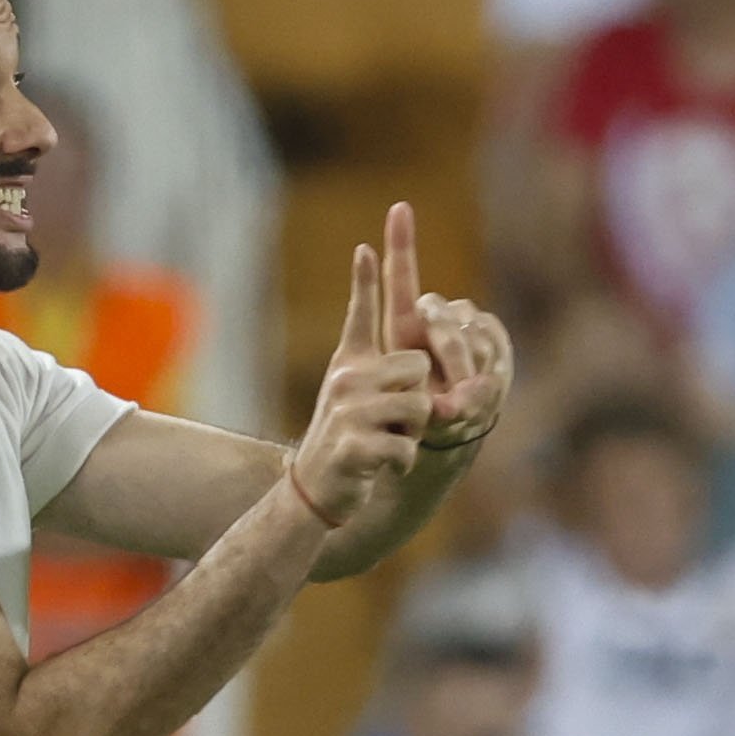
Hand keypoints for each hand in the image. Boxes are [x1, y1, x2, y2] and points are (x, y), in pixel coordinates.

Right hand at [292, 242, 437, 523]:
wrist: (315, 489)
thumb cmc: (344, 438)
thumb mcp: (352, 394)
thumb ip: (377, 367)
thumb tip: (409, 349)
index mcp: (348, 364)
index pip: (359, 314)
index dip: (364, 281)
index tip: (366, 246)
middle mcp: (344, 380)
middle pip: (416, 368)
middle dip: (418, 398)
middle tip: (392, 422)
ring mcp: (348, 412)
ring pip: (419, 406)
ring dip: (412, 432)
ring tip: (386, 442)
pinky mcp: (354, 446)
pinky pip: (406, 445)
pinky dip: (403, 461)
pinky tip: (382, 466)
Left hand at [376, 202, 514, 448]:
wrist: (455, 419)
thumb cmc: (425, 412)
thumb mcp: (422, 413)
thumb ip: (440, 406)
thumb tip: (459, 404)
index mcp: (403, 327)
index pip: (401, 279)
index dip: (401, 243)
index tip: (399, 208)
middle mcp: (433, 315)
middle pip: (442, 318)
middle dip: (450, 358)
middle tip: (454, 396)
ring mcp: (464, 320)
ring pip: (471, 334)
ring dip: (469, 369)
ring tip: (463, 395)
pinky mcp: (490, 331)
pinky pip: (493, 342)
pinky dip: (490, 368)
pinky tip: (482, 383)